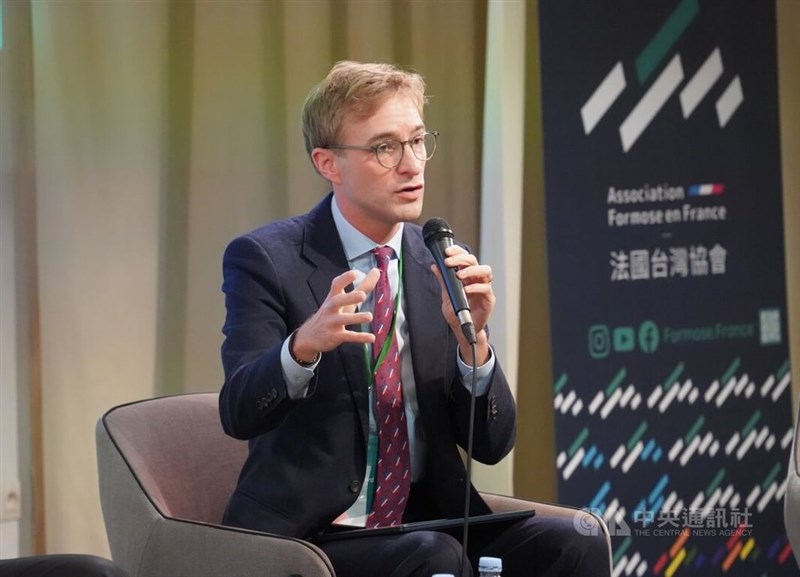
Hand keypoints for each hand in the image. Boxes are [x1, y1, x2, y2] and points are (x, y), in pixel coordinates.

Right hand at [291, 268, 380, 361]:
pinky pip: (348, 336)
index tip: (354, 273)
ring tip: (369, 317)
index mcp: (333, 297)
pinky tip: (371, 338)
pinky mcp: (335, 336)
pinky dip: (359, 337)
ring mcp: (332, 323)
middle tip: (362, 295)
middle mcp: (331, 308)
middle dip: (349, 297)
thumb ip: (362, 286)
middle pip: (337, 301)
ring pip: (342, 319)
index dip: (344, 279)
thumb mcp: (345, 300)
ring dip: (356, 318)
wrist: (310, 336)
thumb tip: (376, 271)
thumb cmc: (333, 313)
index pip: (336, 285)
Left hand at [430, 245, 494, 363]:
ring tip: (460, 275)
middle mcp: (477, 279)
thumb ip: (442, 280)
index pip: (465, 258)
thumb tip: (434, 266)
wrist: (462, 329)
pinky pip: (486, 288)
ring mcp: (484, 288)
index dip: (458, 252)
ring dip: (471, 270)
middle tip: (449, 262)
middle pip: (474, 261)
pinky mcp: (488, 299)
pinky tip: (466, 289)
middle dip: (461, 258)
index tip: (447, 252)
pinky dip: (476, 287)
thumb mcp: (446, 294)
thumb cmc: (457, 312)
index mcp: (467, 276)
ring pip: (485, 271)